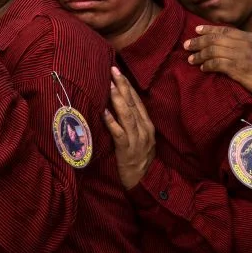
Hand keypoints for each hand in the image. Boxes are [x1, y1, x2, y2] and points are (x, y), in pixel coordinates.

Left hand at [103, 68, 155, 188]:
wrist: (144, 182)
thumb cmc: (138, 158)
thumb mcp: (140, 138)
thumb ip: (133, 122)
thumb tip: (119, 103)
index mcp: (147, 125)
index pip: (137, 101)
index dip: (128, 85)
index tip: (118, 71)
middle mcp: (144, 130)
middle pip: (133, 104)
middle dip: (122, 86)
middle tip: (112, 69)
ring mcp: (137, 140)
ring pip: (127, 116)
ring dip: (117, 99)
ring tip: (108, 85)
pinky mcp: (127, 151)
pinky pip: (119, 134)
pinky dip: (111, 121)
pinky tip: (104, 112)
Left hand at [185, 25, 251, 103]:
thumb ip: (250, 43)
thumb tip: (237, 41)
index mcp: (250, 37)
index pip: (225, 30)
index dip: (209, 30)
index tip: (197, 30)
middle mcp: (244, 44)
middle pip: (215, 39)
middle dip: (199, 41)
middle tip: (187, 45)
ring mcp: (241, 56)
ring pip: (213, 51)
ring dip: (200, 55)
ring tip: (191, 59)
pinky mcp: (238, 70)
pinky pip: (217, 64)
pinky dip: (208, 65)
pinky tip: (203, 68)